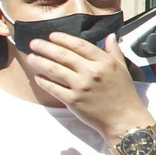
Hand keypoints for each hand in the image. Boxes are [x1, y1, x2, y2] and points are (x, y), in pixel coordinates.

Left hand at [26, 33, 148, 138]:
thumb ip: (114, 51)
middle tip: (34, 42)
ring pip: (54, 69)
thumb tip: (109, 36)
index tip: (52, 35)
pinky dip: (43, 81)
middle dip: (45, 47)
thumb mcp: (122, 69)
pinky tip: (37, 76)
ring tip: (31, 57)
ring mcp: (81, 86)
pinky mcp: (72, 100)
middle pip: (63, 55)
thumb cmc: (124, 94)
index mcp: (104, 62)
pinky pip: (53, 88)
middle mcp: (92, 72)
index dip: (63, 38)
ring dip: (40, 61)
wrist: (123, 119)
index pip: (80, 45)